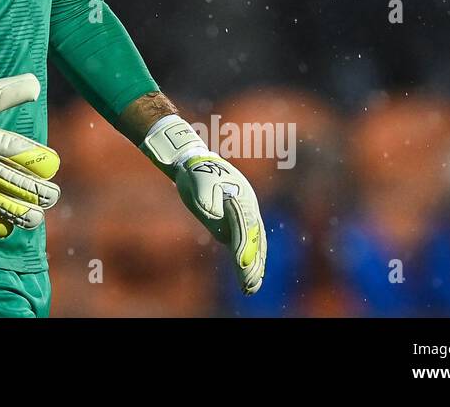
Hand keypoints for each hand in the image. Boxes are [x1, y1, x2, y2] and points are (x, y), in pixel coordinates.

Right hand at [0, 73, 60, 237]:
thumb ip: (10, 91)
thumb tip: (36, 85)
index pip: (17, 151)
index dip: (39, 159)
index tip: (54, 164)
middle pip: (11, 182)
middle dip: (36, 193)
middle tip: (53, 197)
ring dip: (19, 213)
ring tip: (37, 218)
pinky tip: (7, 230)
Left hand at [142, 115, 267, 294]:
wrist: (195, 162)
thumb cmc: (196, 172)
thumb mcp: (199, 182)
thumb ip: (207, 199)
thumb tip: (215, 215)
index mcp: (241, 198)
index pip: (244, 228)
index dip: (243, 247)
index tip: (242, 265)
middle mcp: (248, 208)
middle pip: (253, 240)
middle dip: (252, 264)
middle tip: (249, 286)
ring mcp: (245, 216)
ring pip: (254, 245)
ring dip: (254, 267)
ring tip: (252, 288)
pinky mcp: (237, 222)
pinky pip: (247, 244)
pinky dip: (251, 260)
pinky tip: (250, 276)